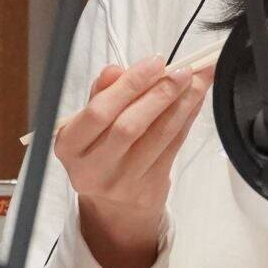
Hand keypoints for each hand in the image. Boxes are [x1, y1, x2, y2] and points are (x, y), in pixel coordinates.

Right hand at [56, 53, 210, 267]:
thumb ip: (100, 94)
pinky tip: (196, 99)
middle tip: (182, 70)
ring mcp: (122, 182)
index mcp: (70, 146)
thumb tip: (115, 69)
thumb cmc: (99, 150)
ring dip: (182, 104)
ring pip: (158, 136)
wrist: (113, 205)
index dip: (129, 85)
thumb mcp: (88, 125)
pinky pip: (173, 146)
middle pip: (130, 126)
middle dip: (160, 93)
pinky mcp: (149, 187)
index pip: (99, 112)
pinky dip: (187, 119)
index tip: (155, 61)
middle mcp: (92, 168)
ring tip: (198, 79)